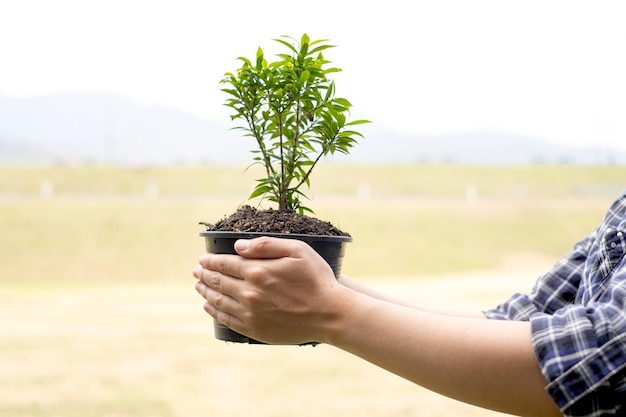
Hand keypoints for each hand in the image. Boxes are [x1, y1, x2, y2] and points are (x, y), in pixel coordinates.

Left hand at [193, 236, 342, 343]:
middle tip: (196, 271)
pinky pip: (227, 320)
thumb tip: (238, 246)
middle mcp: (249, 293)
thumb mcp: (297, 250)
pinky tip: (210, 306)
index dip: (210, 261)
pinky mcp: (255, 330)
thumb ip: (266, 245)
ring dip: (206, 292)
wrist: (329, 314)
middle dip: (204, 275)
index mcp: (257, 271)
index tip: (202, 259)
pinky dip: (214, 312)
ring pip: (219, 301)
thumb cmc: (316, 279)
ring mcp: (250, 314)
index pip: (224, 264)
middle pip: (218, 282)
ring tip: (199, 286)